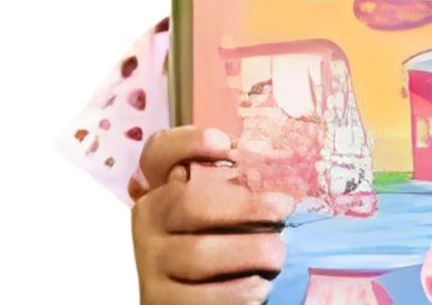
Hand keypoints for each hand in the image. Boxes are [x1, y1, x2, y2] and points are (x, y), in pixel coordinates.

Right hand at [130, 126, 293, 304]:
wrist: (194, 289)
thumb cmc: (222, 232)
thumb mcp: (223, 200)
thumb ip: (236, 181)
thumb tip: (275, 168)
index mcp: (162, 185)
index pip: (159, 153)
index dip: (189, 143)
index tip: (227, 144)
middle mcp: (148, 220)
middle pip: (189, 204)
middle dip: (243, 207)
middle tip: (283, 210)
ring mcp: (149, 263)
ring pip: (197, 255)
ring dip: (247, 252)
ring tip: (278, 254)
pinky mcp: (157, 302)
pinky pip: (199, 299)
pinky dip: (235, 293)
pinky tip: (260, 287)